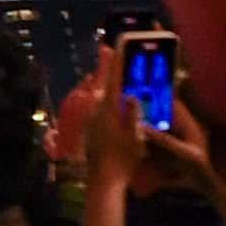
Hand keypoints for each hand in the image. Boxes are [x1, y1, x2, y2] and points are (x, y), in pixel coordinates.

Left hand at [45, 40, 120, 180]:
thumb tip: (132, 94)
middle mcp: (96, 113)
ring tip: (110, 70)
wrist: (104, 181)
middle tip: (107, 49)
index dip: (114, 62)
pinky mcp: (91, 130)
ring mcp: (91, 122)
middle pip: (102, 84)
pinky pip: (98, 107)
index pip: (113, 81)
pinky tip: (109, 100)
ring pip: (99, 96)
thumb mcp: (134, 138)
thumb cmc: (122, 160)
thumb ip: (132, 115)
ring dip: (105, 83)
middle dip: (106, 67)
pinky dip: (104, 98)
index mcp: (108, 111)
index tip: (113, 44)